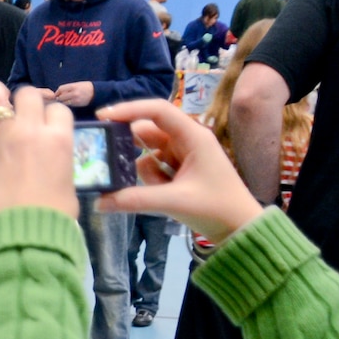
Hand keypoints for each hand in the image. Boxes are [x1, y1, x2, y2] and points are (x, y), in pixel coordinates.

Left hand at [0, 84, 77, 220]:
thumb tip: (52, 161)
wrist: (27, 234)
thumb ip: (59, 162)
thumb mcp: (68, 182)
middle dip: (28, 100)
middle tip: (24, 111)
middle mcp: (30, 132)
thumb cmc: (54, 214)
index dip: (53, 115)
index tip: (49, 124)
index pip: (58, 110)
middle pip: (28, 96)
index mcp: (58, 139)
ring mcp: (3, 141)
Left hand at [54, 82, 94, 107]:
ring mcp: (75, 99)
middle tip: (57, 99)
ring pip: (64, 102)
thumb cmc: (85, 87)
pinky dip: (67, 104)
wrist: (95, 92)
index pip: (61, 89)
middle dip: (58, 98)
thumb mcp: (77, 84)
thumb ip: (68, 88)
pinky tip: (68, 103)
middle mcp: (74, 93)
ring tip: (62, 102)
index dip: (57, 92)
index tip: (56, 94)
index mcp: (73, 86)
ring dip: (62, 102)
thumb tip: (59, 93)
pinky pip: (69, 105)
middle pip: (61, 96)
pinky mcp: (77, 104)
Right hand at [95, 101, 263, 243]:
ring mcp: (183, 155)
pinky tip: (161, 196)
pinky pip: (155, 168)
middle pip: (148, 131)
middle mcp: (187, 140)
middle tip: (106, 159)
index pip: (157, 111)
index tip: (102, 117)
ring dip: (144, 172)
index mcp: (193, 136)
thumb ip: (135, 200)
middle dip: (129, 146)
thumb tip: (99, 202)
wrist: (240, 228)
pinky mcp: (180, 170)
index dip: (129, 110)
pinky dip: (151, 180)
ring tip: (153, 190)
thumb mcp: (174, 202)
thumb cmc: (216, 208)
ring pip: (149, 153)